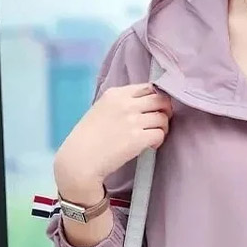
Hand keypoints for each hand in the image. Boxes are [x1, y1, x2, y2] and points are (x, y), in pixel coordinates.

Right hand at [54, 83, 172, 196]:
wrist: (80, 159)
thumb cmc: (88, 138)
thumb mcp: (101, 110)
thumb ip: (120, 104)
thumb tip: (143, 105)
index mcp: (115, 94)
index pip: (148, 87)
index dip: (156, 98)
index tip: (155, 109)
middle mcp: (125, 104)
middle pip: (160, 99)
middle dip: (165, 111)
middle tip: (159, 123)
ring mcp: (132, 120)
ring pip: (163, 117)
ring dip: (163, 127)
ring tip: (153, 137)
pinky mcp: (137, 138)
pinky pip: (160, 134)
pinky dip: (159, 140)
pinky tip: (151, 146)